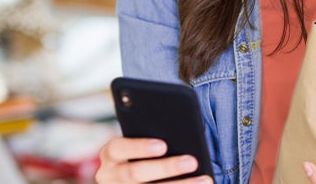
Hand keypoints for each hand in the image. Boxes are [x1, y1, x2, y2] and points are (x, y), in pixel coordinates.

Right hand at [95, 137, 211, 183]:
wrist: (124, 179)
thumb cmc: (139, 154)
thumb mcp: (137, 145)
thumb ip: (152, 140)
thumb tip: (180, 135)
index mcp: (111, 155)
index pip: (119, 148)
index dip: (140, 147)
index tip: (163, 145)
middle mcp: (111, 176)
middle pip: (135, 173)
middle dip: (165, 168)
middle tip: (191, 161)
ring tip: (205, 180)